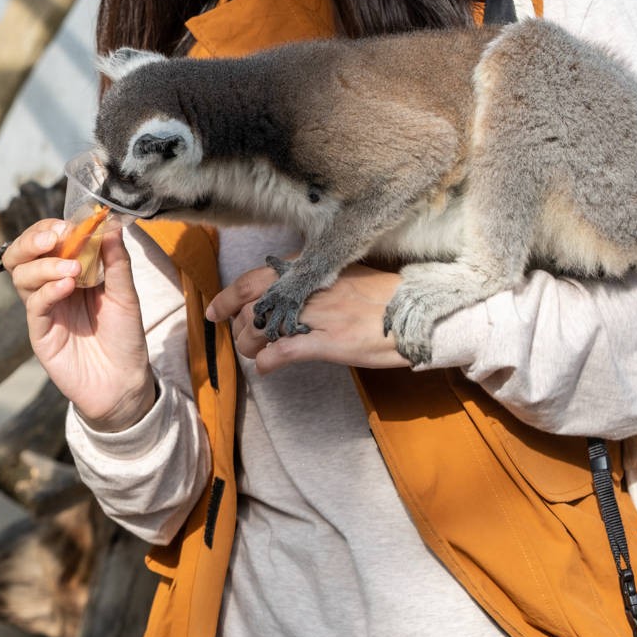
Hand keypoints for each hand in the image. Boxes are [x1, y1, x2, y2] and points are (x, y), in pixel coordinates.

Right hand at [3, 219, 154, 431]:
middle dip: (32, 239)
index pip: (47, 240)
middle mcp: (50, 287)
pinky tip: (67, 286)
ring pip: (22, 276)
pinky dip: (48, 290)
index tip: (70, 225)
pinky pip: (34, 306)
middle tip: (54, 237)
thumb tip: (109, 224)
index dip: (52, 228)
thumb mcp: (125, 293)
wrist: (124, 382)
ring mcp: (43, 310)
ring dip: (45, 265)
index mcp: (69, 272)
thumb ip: (115, 261)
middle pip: (21, 255)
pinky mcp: (41, 333)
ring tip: (72, 269)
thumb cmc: (124, 337)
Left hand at [206, 262, 409, 373]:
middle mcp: (311, 288)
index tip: (214, 311)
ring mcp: (320, 314)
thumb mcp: (345, 276)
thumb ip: (313, 281)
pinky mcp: (331, 342)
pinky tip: (266, 368)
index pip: (254, 279)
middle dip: (237, 326)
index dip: (227, 297)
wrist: (422, 312)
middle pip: (252, 306)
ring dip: (251, 346)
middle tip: (239, 340)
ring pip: (263, 328)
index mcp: (312, 269)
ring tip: (257, 354)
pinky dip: (267, 362)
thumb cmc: (386, 297)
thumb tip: (283, 292)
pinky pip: (285, 351)